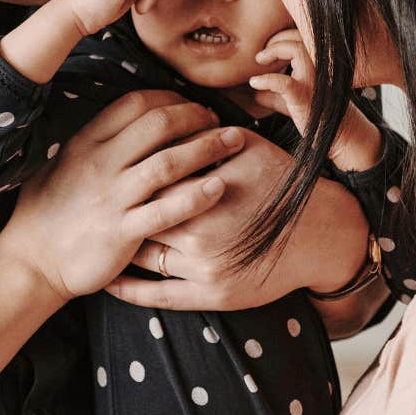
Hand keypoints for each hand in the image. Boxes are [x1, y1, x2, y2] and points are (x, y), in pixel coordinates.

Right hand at [0, 90, 245, 300]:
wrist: (30, 262)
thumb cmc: (46, 213)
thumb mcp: (61, 164)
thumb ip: (94, 141)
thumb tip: (127, 120)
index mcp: (86, 142)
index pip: (135, 103)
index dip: (170, 98)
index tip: (191, 105)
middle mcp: (100, 163)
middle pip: (158, 123)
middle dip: (197, 116)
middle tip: (220, 121)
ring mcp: (111, 198)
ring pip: (168, 162)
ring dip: (208, 148)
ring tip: (236, 142)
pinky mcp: (121, 231)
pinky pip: (166, 209)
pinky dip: (197, 196)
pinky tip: (221, 188)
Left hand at [108, 131, 369, 311]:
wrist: (323, 235)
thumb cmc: (284, 185)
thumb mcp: (249, 149)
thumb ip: (205, 136)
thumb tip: (167, 117)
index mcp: (205, 192)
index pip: (150, 181)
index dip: (127, 174)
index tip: (107, 169)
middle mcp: (202, 234)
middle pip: (141, 218)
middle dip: (116, 211)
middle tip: (92, 204)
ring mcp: (206, 269)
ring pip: (145, 255)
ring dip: (118, 246)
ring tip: (94, 236)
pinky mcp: (212, 296)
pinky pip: (159, 297)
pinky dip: (129, 290)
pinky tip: (110, 281)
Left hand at [249, 29, 381, 172]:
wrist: (341, 136)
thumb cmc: (320, 117)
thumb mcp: (295, 101)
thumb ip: (276, 94)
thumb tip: (255, 94)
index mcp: (321, 63)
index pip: (302, 36)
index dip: (283, 37)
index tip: (268, 48)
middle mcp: (320, 67)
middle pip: (299, 37)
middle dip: (277, 40)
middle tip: (261, 55)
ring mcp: (314, 80)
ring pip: (296, 50)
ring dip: (274, 50)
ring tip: (260, 61)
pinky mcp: (304, 97)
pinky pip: (283, 83)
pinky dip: (266, 80)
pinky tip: (255, 83)